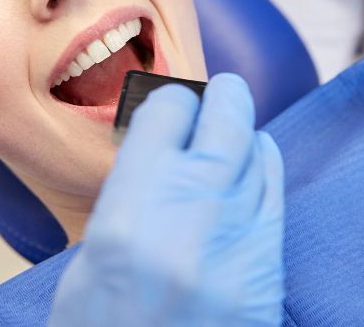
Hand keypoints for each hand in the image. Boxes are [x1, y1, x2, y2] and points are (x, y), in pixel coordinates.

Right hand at [49, 74, 284, 326]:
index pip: (168, 110)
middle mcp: (192, 214)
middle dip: (218, 98)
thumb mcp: (89, 262)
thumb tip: (159, 156)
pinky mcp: (268, 269)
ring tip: (229, 136)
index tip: (167, 107)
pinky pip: (274, 193)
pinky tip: (253, 169)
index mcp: (131, 211)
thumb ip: (130, 198)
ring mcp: (240, 240)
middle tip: (214, 95)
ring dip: (241, 136)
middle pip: (226, 115)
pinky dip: (263, 171)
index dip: (167, 102)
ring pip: (257, 149)